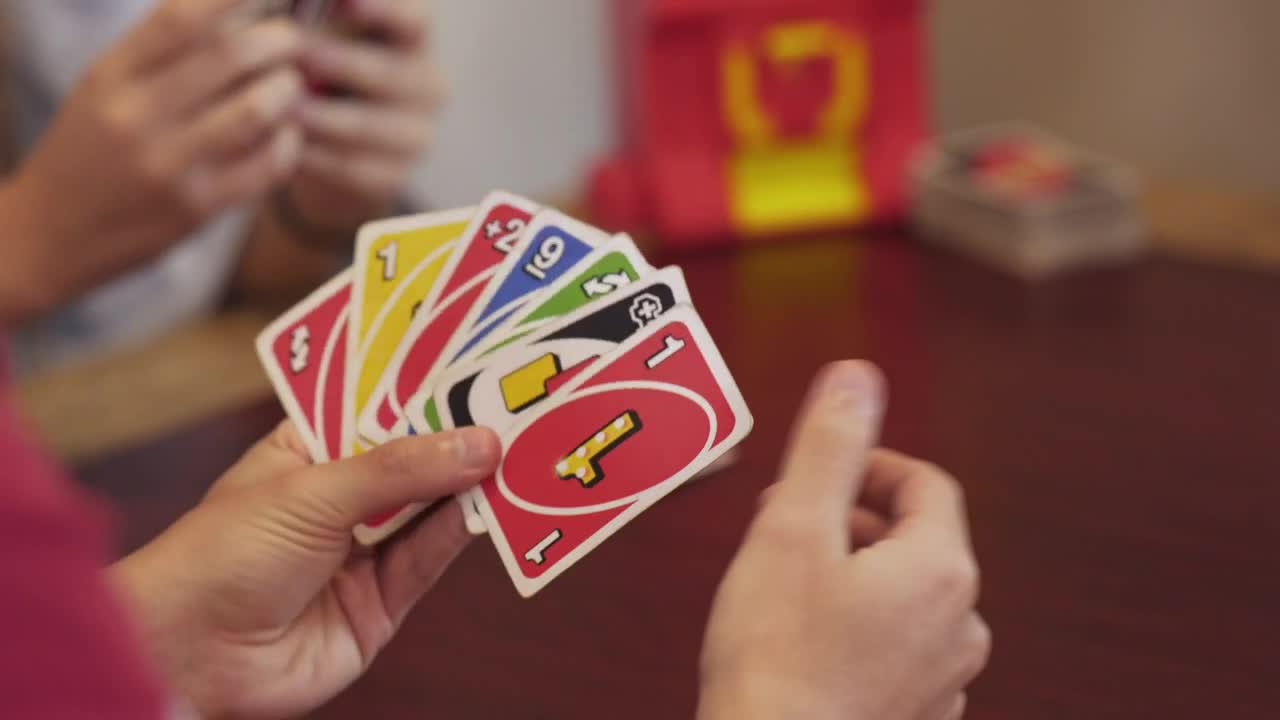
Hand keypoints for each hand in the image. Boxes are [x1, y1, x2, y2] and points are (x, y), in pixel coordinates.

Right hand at [0, 0, 304, 315]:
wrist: (50, 234)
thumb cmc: (90, 150)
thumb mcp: (105, 89)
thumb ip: (161, 53)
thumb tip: (237, 16)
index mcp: (112, 74)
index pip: (181, 18)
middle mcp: (136, 115)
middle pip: (229, 56)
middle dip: (278, 41)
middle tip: (292, 41)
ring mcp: (167, 164)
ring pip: (257, 109)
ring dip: (289, 90)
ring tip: (292, 86)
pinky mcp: (196, 208)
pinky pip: (266, 166)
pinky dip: (289, 143)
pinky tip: (286, 135)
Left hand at [111, 421, 499, 718]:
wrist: (189, 656)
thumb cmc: (222, 554)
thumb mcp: (312, 492)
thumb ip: (399, 469)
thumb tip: (479, 443)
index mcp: (309, 451)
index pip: (377, 408)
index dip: (425, 388)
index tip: (479, 362)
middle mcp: (342, 498)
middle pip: (414, 459)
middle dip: (460, 435)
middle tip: (516, 403)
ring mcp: (363, 550)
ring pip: (431, 509)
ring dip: (472, 483)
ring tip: (521, 446)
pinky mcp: (382, 602)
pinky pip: (431, 559)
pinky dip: (464, 532)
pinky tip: (493, 502)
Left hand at [280, 0, 443, 232]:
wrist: (334, 143)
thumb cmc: (322, 68)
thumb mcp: (323, 33)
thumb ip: (315, 16)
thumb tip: (289, 19)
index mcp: (413, 37)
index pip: (413, 18)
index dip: (384, 9)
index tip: (345, 2)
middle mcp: (428, 85)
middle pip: (388, 73)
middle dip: (337, 61)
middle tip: (293, 50)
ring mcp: (416, 135)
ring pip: (366, 125)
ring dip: (319, 114)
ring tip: (280, 102)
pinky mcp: (394, 176)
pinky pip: (351, 166)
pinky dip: (314, 154)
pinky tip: (283, 141)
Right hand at [698, 362, 990, 719]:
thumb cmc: (778, 661)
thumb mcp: (792, 530)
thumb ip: (829, 449)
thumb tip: (857, 380)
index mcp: (940, 569)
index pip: (925, 484)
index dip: (869, 467)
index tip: (820, 475)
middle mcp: (958, 625)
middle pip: (915, 540)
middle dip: (851, 519)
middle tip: (788, 525)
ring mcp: (942, 678)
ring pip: (903, 596)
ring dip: (853, 574)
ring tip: (789, 585)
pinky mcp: (914, 715)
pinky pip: (895, 648)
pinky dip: (857, 628)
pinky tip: (804, 643)